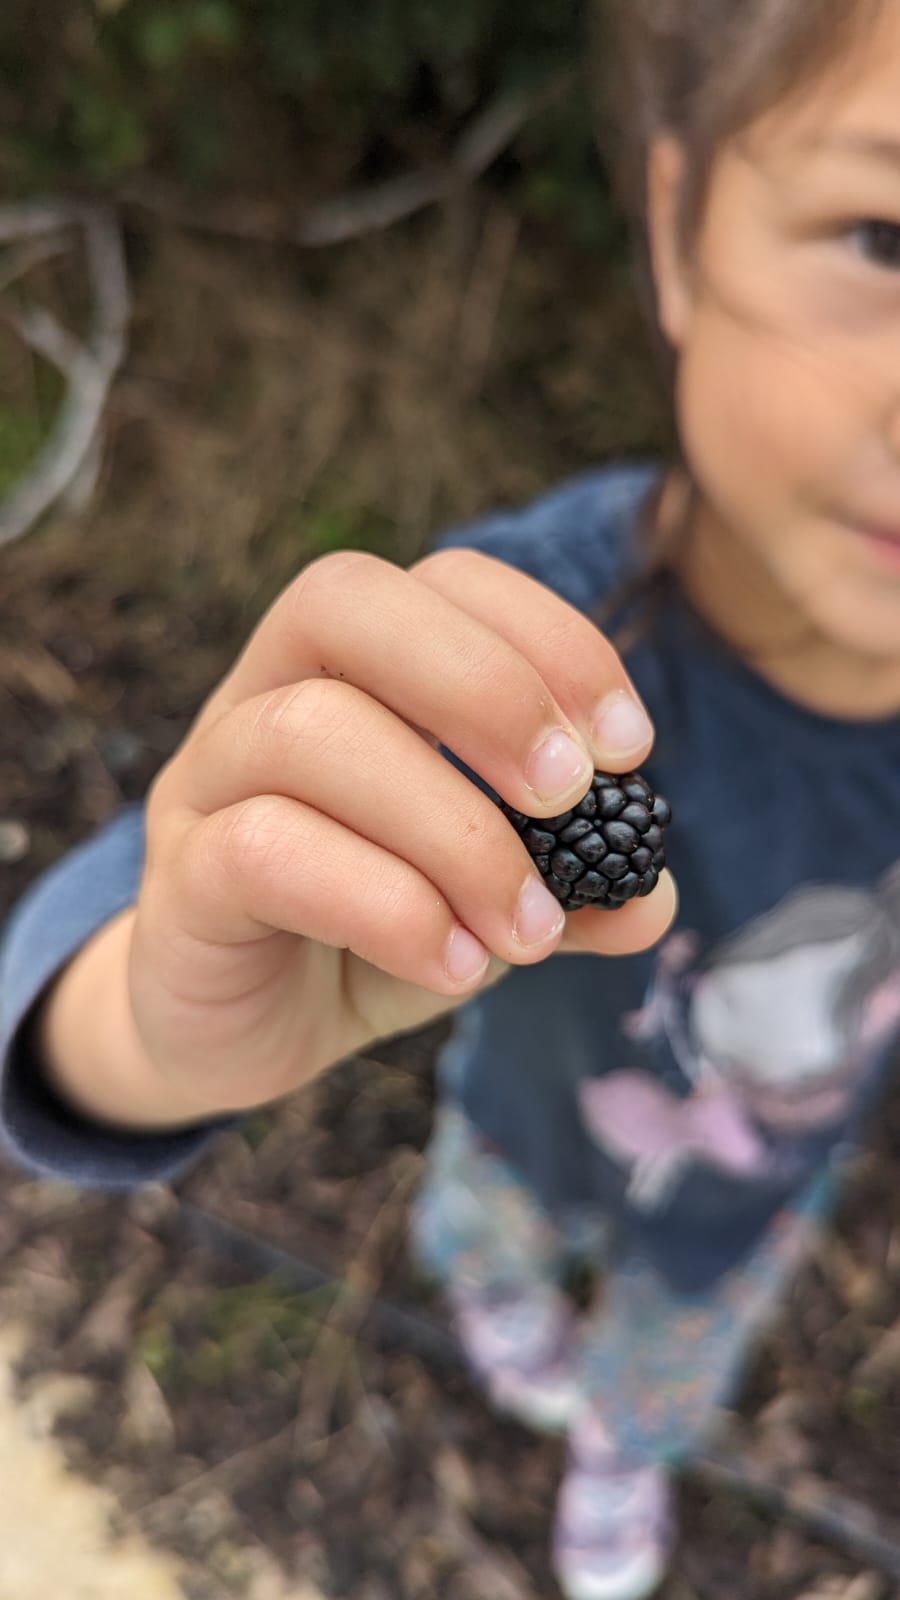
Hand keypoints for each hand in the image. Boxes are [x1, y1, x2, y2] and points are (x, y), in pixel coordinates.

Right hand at [45, 548, 675, 1127]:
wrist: (245, 1029)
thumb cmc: (372, 929)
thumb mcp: (488, 900)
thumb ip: (570, 886)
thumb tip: (648, 903)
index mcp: (354, 668)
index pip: (444, 582)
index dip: (546, 637)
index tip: (628, 746)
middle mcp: (267, 693)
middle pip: (346, 600)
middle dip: (484, 685)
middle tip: (569, 793)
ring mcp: (210, 778)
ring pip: (310, 733)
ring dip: (453, 830)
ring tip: (528, 928)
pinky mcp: (181, 878)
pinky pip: (263, 852)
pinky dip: (386, 906)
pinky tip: (455, 968)